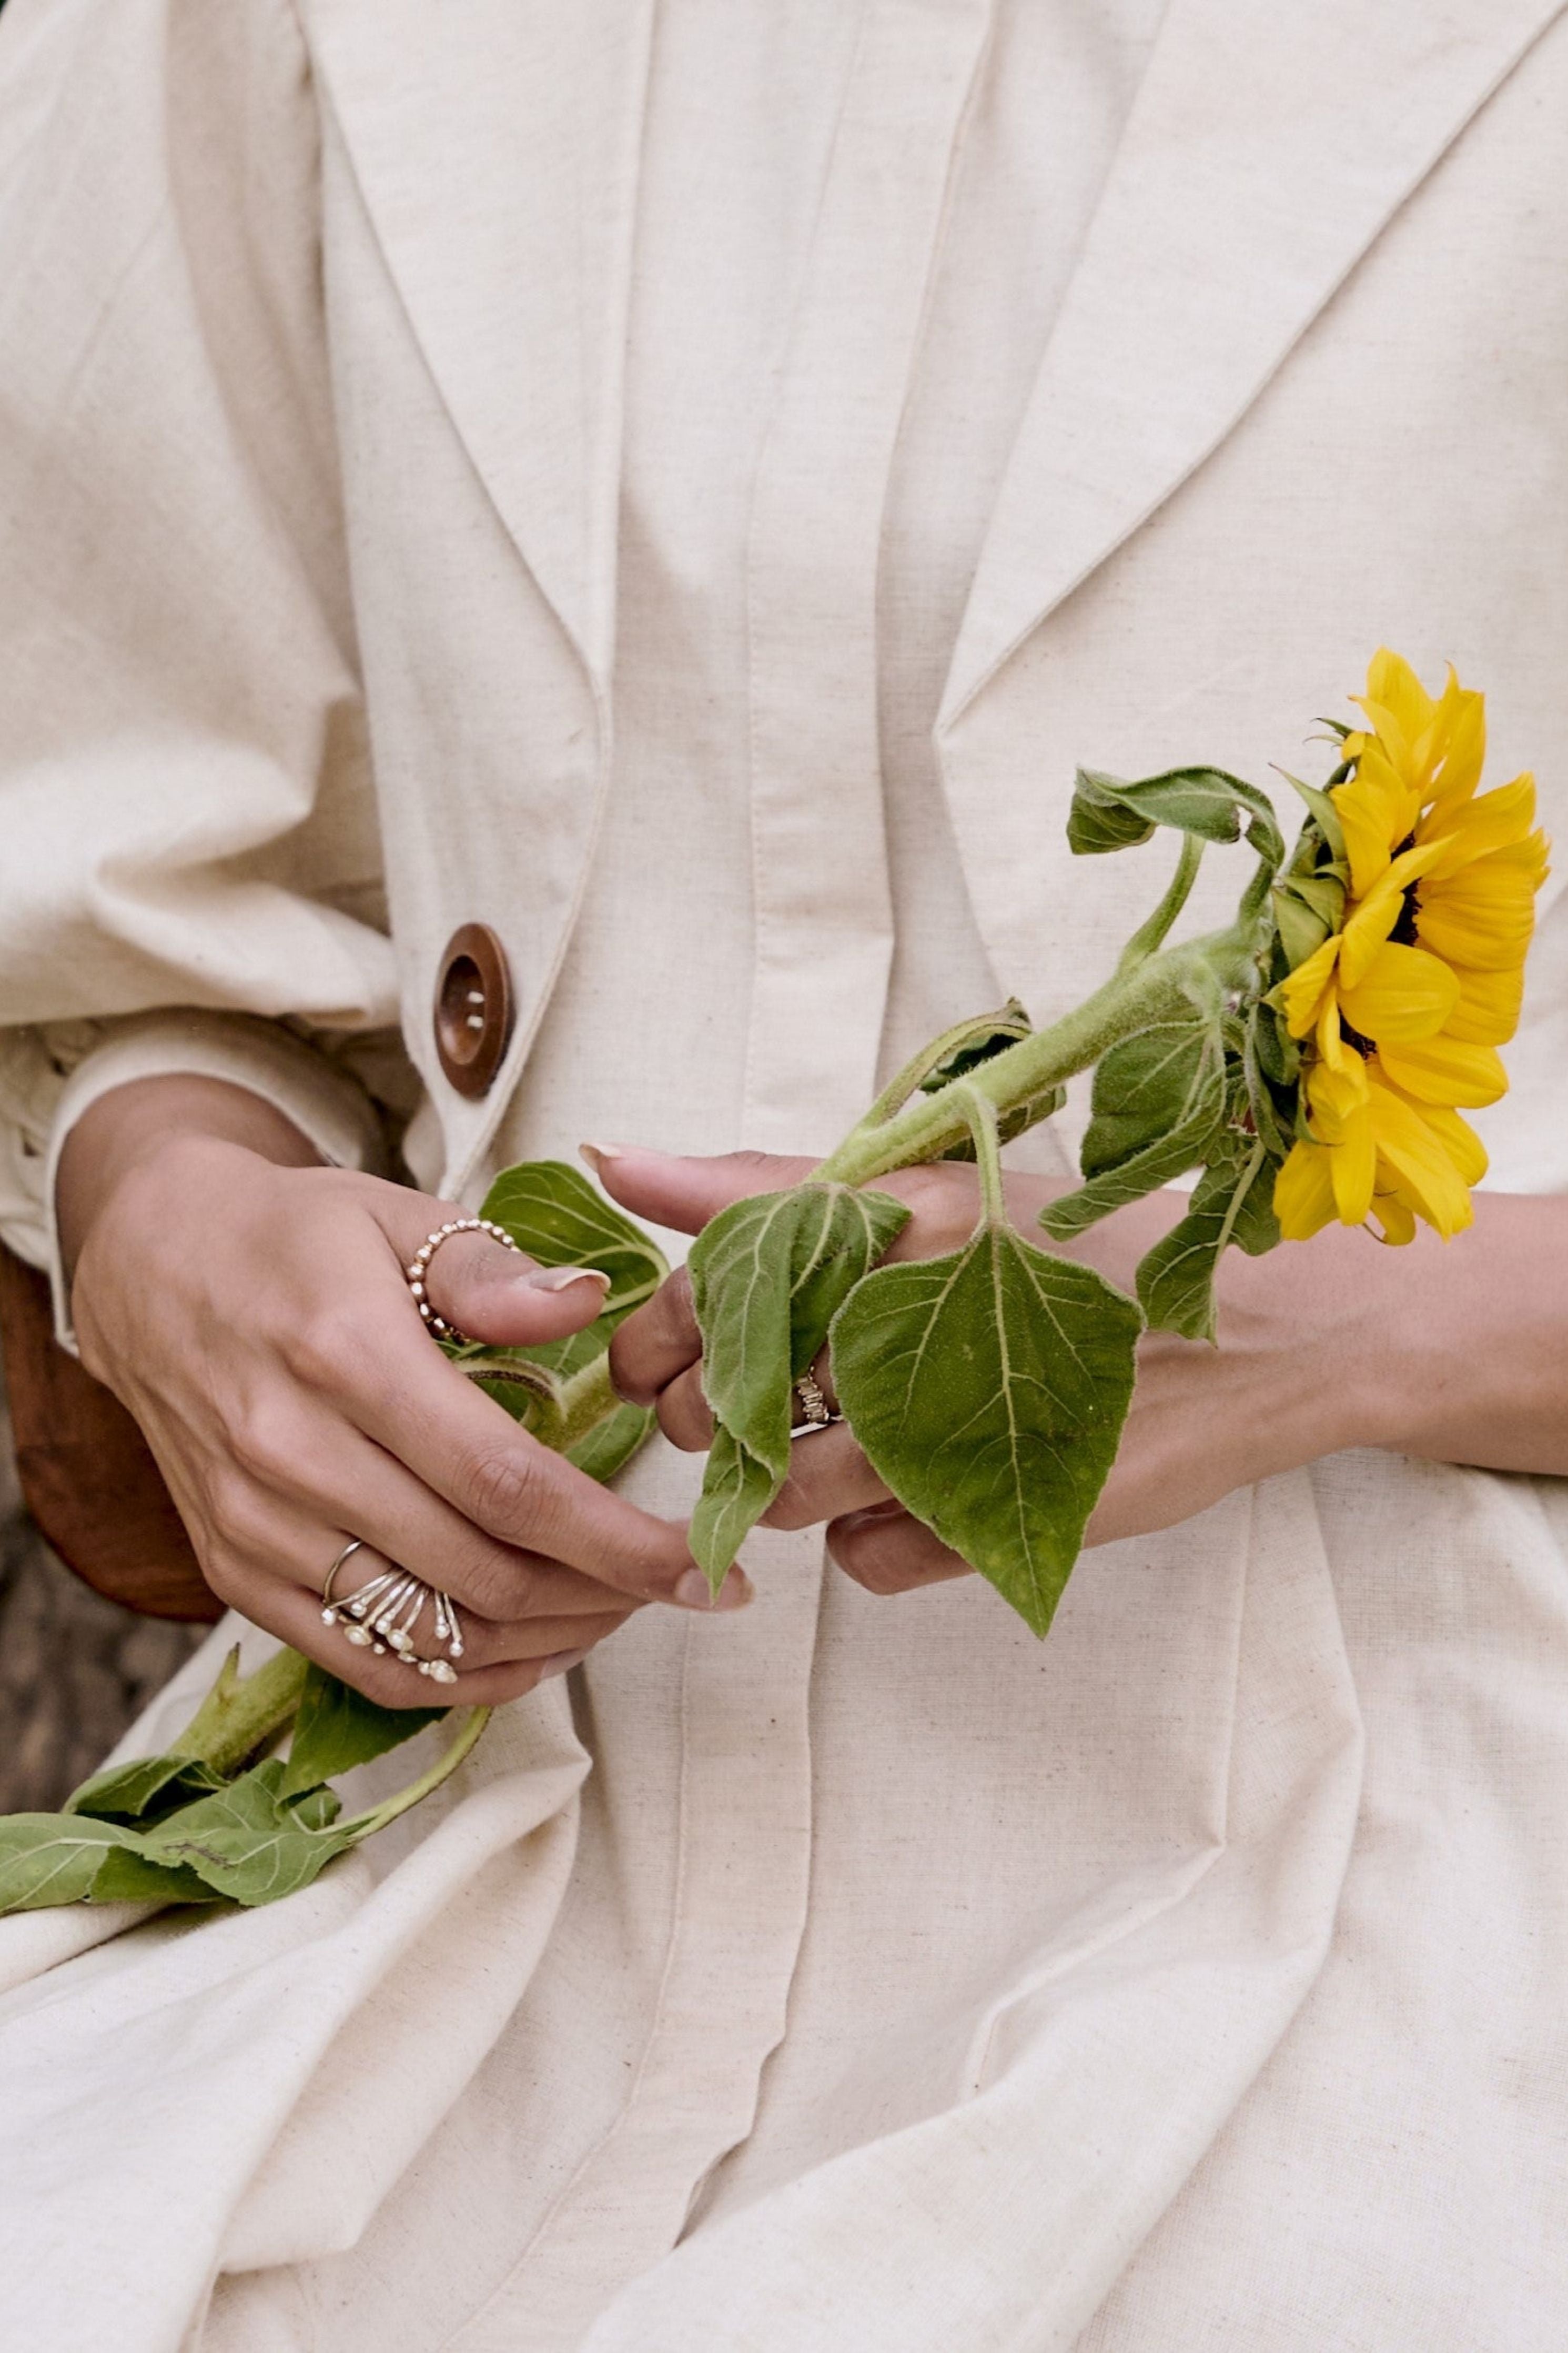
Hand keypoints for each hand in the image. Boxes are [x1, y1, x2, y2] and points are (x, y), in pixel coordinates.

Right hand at [59, 1079, 748, 1705]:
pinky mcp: (235, 1577)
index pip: (508, 1484)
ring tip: (617, 1608)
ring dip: (548, 1640)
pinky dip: (464, 1678)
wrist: (150, 1267)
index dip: (618, 1541)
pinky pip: (366, 1665)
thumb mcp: (397, 1215)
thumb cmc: (294, 1238)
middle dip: (605, 1595)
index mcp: (346, 1358)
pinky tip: (534, 1645)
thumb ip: (494, 1270)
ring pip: (432, 1637)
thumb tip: (593, 1304)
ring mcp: (256, 1530)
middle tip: (677, 1582)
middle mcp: (292, 1457)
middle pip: (482, 1574)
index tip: (705, 1565)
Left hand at [601, 1144, 1389, 1598]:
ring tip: (846, 1443)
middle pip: (728, 1403)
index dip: (661, 1332)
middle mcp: (924, 1324)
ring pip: (785, 1495)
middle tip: (754, 1402)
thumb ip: (777, 1185)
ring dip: (786, 1483)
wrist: (1277, 1333)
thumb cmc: (1097, 1252)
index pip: (715, 1285)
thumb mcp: (947, 1190)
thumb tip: (616, 1162)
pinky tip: (916, 1490)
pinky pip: (866, 1562)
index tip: (660, 1350)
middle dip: (711, 1414)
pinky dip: (868, 1539)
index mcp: (905, 1220)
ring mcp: (962, 1434)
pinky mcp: (1005, 1524)